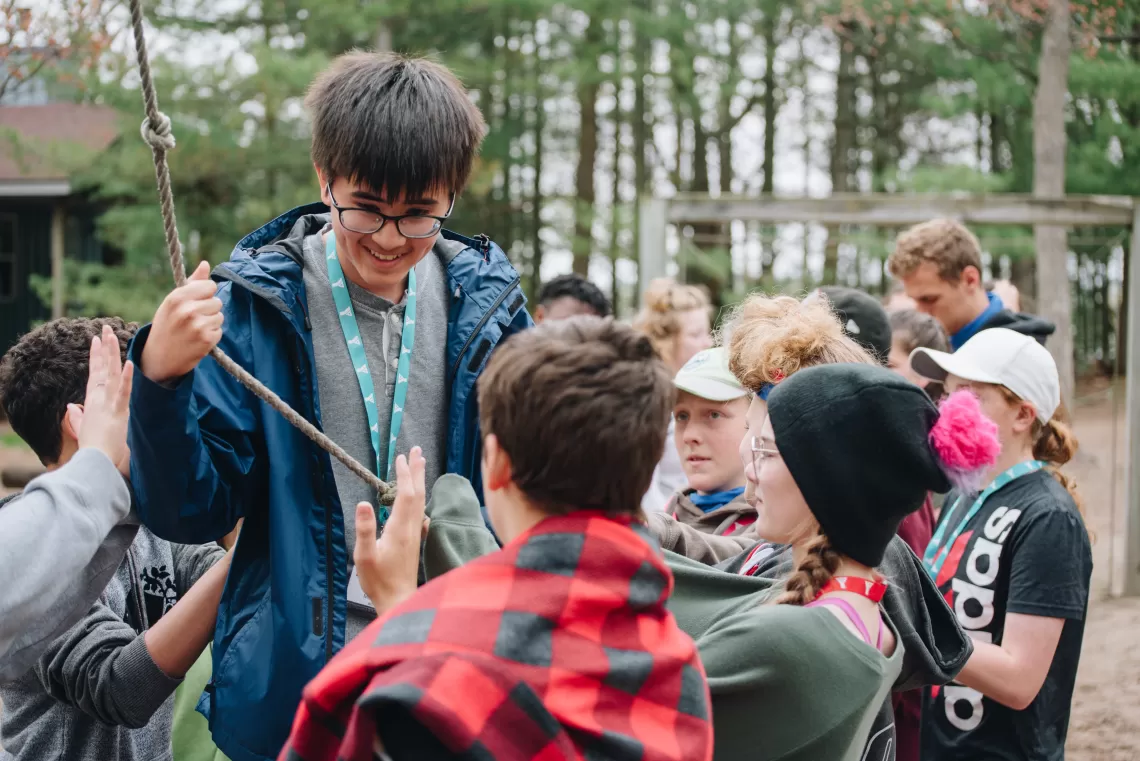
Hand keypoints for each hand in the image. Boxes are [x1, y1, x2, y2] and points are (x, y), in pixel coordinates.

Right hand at [67, 325, 133, 472]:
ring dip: (111, 354)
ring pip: (111, 374)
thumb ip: (77, 419)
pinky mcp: (117, 412)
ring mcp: (108, 404)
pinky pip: (123, 392)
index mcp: (93, 402)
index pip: (95, 374)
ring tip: (112, 335)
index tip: (97, 340)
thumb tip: (70, 409)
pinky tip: (130, 363)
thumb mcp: (84, 431)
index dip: (96, 357)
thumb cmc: (93, 450)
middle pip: (102, 369)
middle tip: (105, 328)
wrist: (95, 462)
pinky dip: (126, 378)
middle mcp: (99, 399)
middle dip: (104, 348)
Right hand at [140, 261, 222, 383]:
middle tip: (193, 319)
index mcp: (177, 297)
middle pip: (217, 301)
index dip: (205, 294)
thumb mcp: (173, 302)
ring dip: (211, 323)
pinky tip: (197, 340)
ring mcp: (197, 325)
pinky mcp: (206, 340)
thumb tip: (205, 264)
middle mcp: (187, 310)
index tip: (196, 302)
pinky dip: (212, 336)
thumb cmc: (167, 325)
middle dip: (209, 310)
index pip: (209, 286)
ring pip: (220, 316)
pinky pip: (219, 331)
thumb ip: (192, 283)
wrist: (159, 358)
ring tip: (194, 329)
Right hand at [353, 447, 429, 615]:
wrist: (399, 601)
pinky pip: (419, 512)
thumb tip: (364, 502)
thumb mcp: (365, 556)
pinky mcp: (414, 542)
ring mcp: (415, 534)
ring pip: (420, 502)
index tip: (401, 457)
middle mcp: (411, 528)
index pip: (405, 494)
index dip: (404, 474)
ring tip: (420, 466)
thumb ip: (365, 529)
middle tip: (417, 451)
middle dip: (417, 470)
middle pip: (418, 493)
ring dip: (420, 481)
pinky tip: (418, 500)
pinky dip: (418, 498)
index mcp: (399, 528)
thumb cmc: (379, 581)